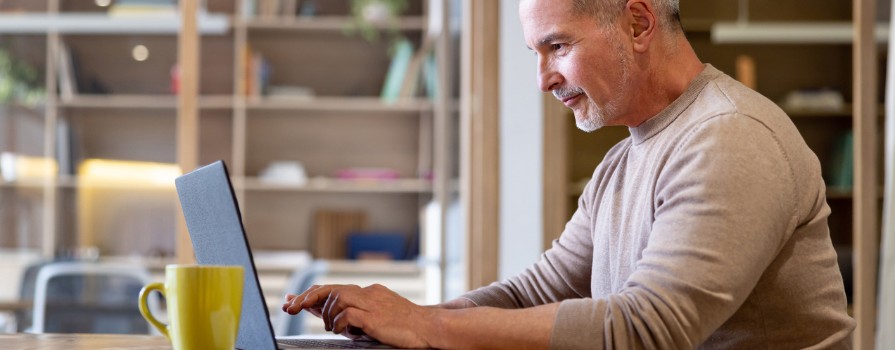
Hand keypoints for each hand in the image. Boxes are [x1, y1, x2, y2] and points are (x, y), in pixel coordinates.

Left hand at [282, 284, 435, 347]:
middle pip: (330, 289)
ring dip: (327, 315)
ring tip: (332, 328)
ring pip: (337, 297)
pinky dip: (340, 323)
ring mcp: (372, 303)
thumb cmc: (404, 326)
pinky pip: (348, 314)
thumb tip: (325, 313)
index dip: (310, 294)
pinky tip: (342, 330)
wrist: (430, 327)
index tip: (293, 300)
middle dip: (306, 298)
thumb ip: (350, 313)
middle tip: (291, 307)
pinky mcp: (375, 316)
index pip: (333, 288)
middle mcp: (368, 293)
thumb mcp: (373, 317)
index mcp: (368, 292)